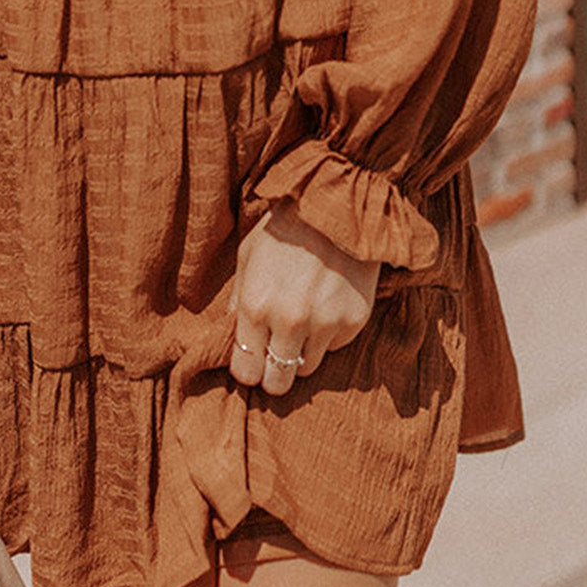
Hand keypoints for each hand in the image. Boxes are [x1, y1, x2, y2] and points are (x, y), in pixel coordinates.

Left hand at [228, 199, 380, 395]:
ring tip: (304, 323)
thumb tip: (233, 329)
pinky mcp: (353, 320)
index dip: (248, 369)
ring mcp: (324, 322)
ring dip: (302, 353)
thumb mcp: (249, 254)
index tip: (253, 362)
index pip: (245, 370)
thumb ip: (238, 297)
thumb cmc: (287, 227)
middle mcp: (289, 320)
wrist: (339, 204)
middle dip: (273, 374)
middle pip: (277, 382)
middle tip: (277, 358)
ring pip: (307, 369)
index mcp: (255, 304)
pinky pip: (335, 346)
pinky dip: (329, 334)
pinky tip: (327, 304)